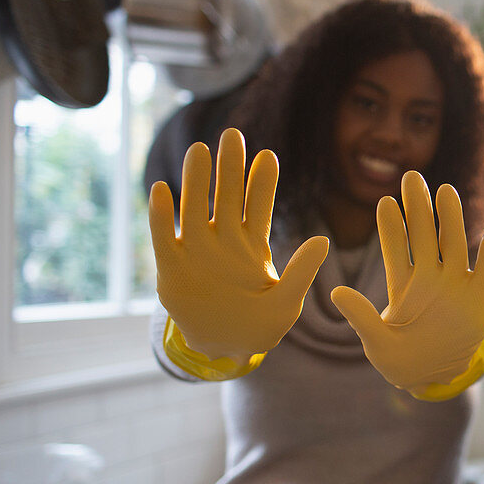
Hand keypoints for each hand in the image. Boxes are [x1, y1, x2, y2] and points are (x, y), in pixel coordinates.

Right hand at [149, 127, 328, 364]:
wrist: (224, 348)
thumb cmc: (259, 325)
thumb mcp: (286, 303)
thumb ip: (302, 273)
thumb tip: (322, 241)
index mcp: (253, 245)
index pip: (259, 206)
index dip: (262, 182)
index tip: (268, 156)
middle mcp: (224, 240)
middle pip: (227, 198)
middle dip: (230, 168)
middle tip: (233, 135)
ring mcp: (196, 251)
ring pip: (195, 208)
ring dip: (196, 181)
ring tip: (200, 151)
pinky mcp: (171, 267)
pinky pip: (163, 236)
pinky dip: (161, 215)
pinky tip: (161, 190)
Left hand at [331, 171, 483, 399]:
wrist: (434, 376)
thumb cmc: (399, 361)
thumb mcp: (377, 343)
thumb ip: (361, 318)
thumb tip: (336, 293)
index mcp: (402, 286)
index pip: (396, 249)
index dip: (391, 226)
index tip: (384, 201)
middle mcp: (428, 278)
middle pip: (424, 237)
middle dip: (418, 208)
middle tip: (411, 177)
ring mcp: (454, 285)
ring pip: (454, 245)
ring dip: (451, 220)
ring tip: (446, 191)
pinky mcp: (478, 298)